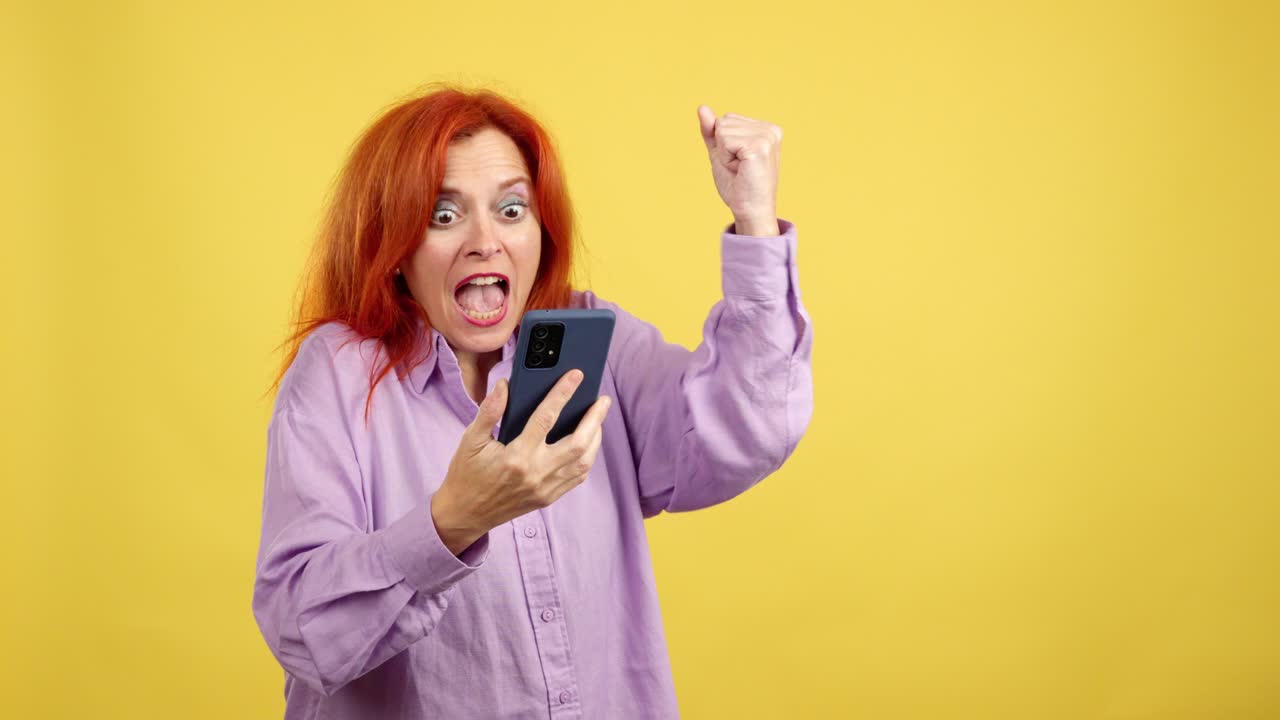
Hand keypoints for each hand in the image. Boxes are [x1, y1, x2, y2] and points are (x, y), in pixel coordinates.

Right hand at [430, 369, 611, 554]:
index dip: (563, 393)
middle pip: (578, 443)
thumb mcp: (470, 439)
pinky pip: (577, 478)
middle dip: (595, 418)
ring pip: (583, 462)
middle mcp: (534, 473)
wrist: (464, 514)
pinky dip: (587, 458)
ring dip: (595, 438)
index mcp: (515, 456)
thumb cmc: (466, 474)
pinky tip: (588, 443)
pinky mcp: (548, 498)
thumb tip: (505, 385)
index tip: (576, 376)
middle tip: (603, 400)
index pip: (546, 418)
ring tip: (598, 418)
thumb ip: (489, 411)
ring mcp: (544, 489)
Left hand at [697, 104, 782, 235]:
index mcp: (766, 129)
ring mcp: (767, 136)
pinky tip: (740, 170)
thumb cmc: (738, 186)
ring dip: (724, 153)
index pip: (727, 119)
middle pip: (724, 121)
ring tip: (740, 170)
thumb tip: (702, 107)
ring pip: (723, 129)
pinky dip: (725, 157)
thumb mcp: (721, 153)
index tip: (738, 163)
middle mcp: (770, 129)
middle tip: (739, 168)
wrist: (749, 211)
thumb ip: (712, 131)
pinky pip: (725, 139)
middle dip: (723, 147)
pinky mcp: (759, 145)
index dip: (724, 144)